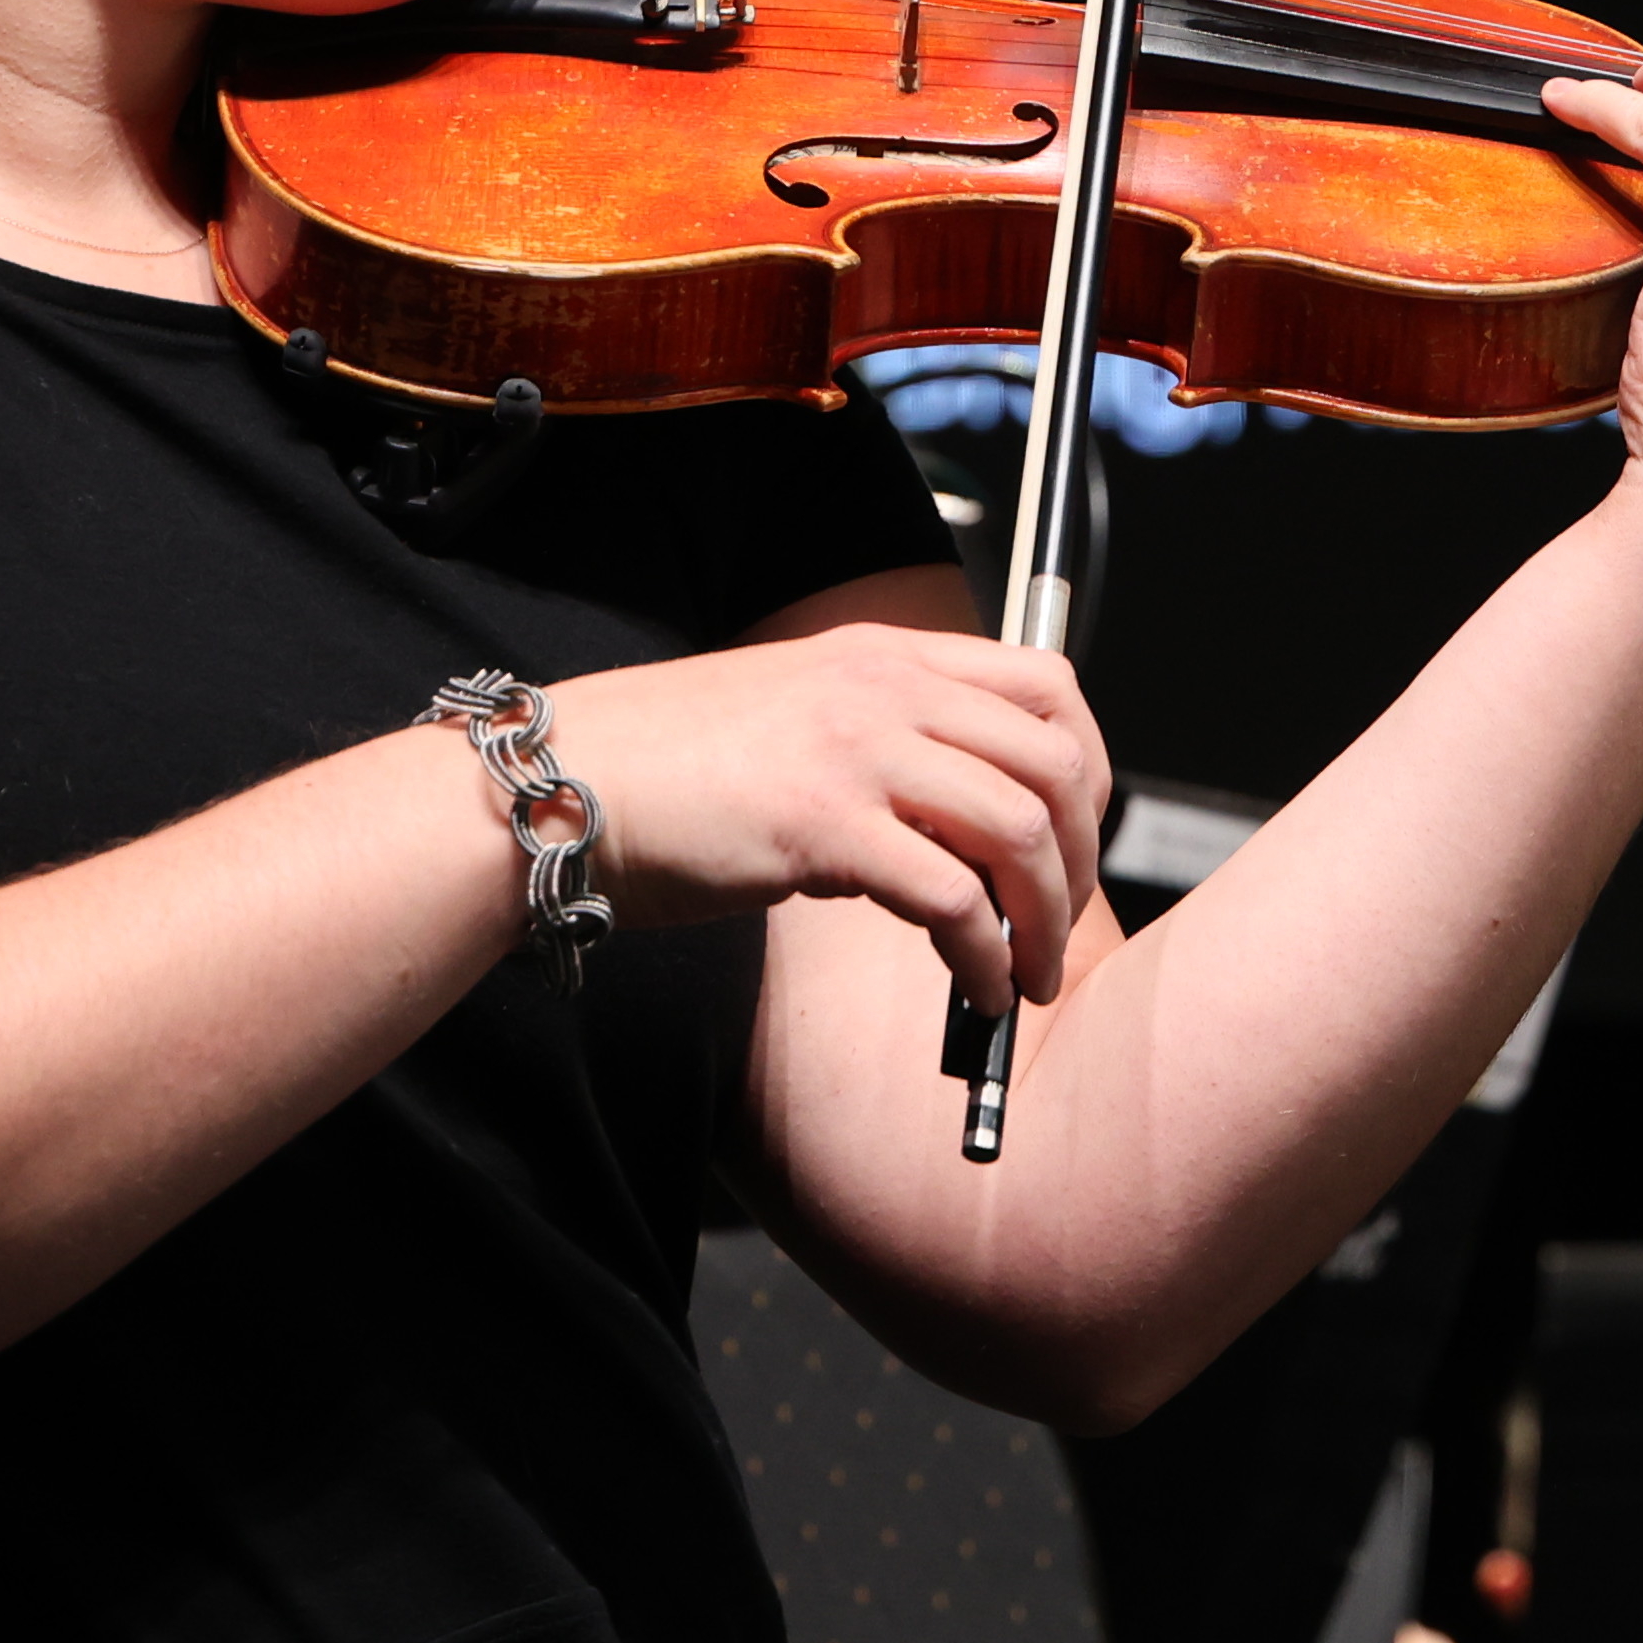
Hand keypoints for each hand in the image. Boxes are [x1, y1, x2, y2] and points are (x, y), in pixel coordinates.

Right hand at [537, 623, 1111, 1015]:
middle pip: (1054, 759)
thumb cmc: (666, 770)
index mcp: (883, 655)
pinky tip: (974, 987)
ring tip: (1025, 976)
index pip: (1046, 684)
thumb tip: (962, 823)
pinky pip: (954, 900)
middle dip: (1081, 857)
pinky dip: (984, 956)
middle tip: (1059, 924)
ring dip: (1045, 919)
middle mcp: (884, 687)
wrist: (555, 787)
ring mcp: (855, 750)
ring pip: (1020, 829)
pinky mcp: (822, 825)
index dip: (1086, 769)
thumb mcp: (798, 720)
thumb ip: (882, 742)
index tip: (1074, 841)